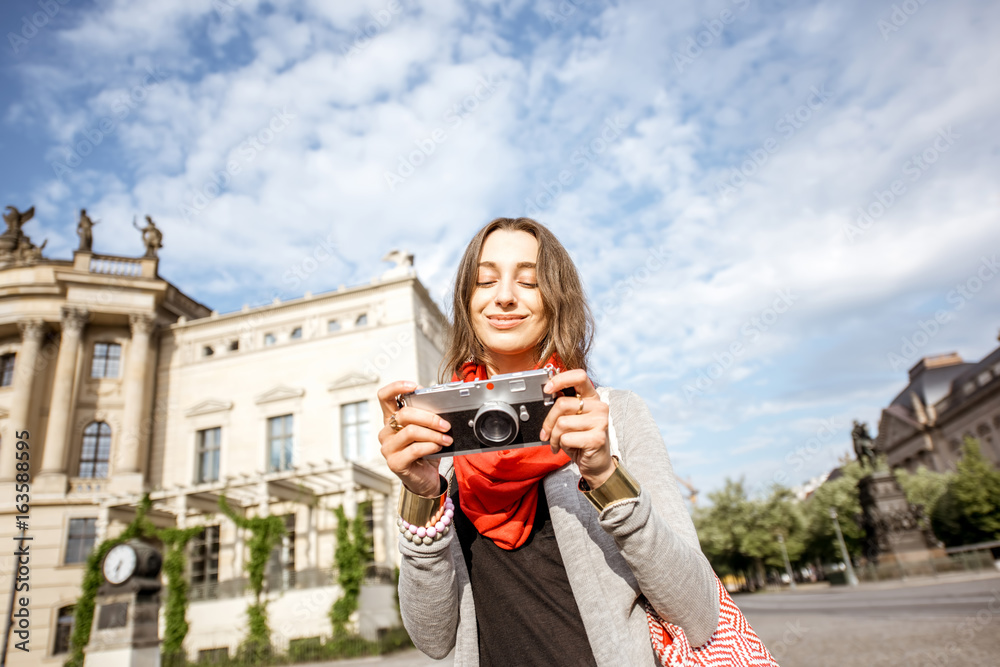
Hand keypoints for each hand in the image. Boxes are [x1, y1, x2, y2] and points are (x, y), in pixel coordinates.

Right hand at [377, 380, 453, 496]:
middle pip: (404, 414)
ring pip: (410, 431)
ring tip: (447, 438)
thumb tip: (442, 405)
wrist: (425, 479)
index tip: (414, 386)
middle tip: (446, 424)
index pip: (384, 396)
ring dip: (433, 433)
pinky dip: (430, 446)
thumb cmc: (426, 452)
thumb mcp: (426, 431)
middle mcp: (386, 432)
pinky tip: (439, 447)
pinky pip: (414, 449)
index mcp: (391, 419)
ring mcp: (388, 448)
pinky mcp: (394, 463)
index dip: (396, 387)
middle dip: (429, 417)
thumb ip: (427, 417)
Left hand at [538, 369, 614, 488]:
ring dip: (554, 436)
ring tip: (557, 443)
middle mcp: (599, 406)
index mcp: (592, 397)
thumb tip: (545, 394)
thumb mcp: (571, 419)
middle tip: (546, 432)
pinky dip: (560, 445)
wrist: (596, 464)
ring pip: (562, 423)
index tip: (546, 389)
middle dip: (548, 421)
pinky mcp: (597, 438)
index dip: (560, 379)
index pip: (579, 376)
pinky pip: (566, 438)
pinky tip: (567, 448)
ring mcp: (601, 422)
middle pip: (562, 403)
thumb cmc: (580, 440)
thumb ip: (563, 406)